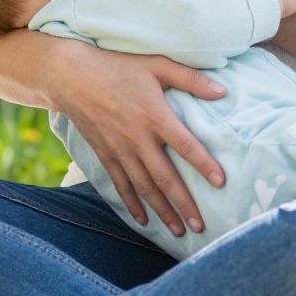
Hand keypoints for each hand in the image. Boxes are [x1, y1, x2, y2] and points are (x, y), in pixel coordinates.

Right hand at [50, 39, 226, 238]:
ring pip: (144, 187)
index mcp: (155, 115)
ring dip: (162, 211)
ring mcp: (120, 149)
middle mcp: (138, 138)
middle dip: (184, 204)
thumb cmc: (118, 66)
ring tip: (178, 230)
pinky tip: (143, 220)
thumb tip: (223, 91)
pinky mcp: (105, 154)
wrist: (72, 76)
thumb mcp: (156, 65)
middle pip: (165, 178)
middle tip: (201, 226)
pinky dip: (132, 204)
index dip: (204, 164)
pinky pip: (121, 185)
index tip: (221, 183)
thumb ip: (190, 79)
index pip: (186, 145)